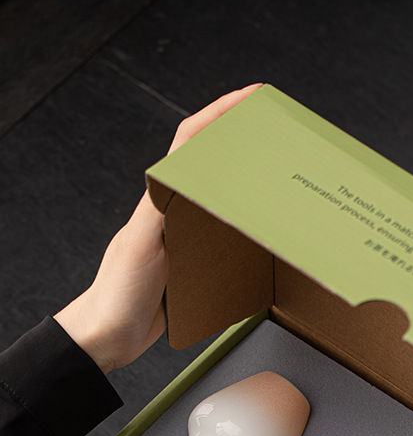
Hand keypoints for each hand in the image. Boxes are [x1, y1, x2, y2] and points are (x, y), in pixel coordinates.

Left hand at [54, 84, 261, 373]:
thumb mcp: (141, 245)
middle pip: (212, 165)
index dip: (220, 114)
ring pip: (221, 199)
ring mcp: (182, 237)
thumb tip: (184, 176)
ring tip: (279, 178)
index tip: (251, 99)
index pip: (191, 142)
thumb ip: (160, 210)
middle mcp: (172, 212)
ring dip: (249, 185)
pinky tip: (263, 234)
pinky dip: (246, 227)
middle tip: (277, 135)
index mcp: (159, 199)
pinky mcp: (191, 264)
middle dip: (243, 144)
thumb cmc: (119, 292)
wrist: (110, 336)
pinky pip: (224, 238)